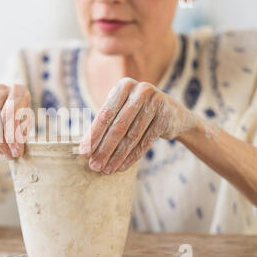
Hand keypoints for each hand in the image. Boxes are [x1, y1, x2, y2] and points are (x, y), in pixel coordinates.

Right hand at [0, 84, 30, 159]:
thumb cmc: (17, 116)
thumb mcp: (25, 123)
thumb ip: (21, 133)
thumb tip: (17, 148)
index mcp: (18, 90)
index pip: (11, 112)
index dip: (13, 133)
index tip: (16, 150)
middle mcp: (0, 89)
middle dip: (3, 140)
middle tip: (11, 155)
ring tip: (4, 152)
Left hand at [79, 77, 198, 173]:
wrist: (173, 115)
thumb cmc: (137, 113)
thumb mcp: (120, 113)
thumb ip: (103, 125)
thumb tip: (83, 148)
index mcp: (123, 86)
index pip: (105, 114)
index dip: (93, 135)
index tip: (83, 153)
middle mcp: (140, 90)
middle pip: (118, 126)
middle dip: (104, 149)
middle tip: (94, 165)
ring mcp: (156, 101)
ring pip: (132, 136)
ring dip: (117, 156)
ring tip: (106, 170)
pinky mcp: (166, 116)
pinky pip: (146, 142)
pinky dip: (132, 157)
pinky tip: (121, 168)